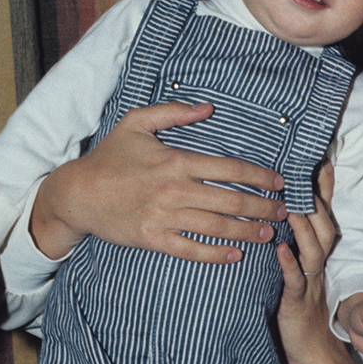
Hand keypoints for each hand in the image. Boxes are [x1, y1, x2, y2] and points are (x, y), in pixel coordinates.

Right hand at [30, 102, 286, 262]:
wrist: (77, 193)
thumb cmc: (109, 157)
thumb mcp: (136, 123)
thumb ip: (174, 113)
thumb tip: (208, 107)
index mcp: (177, 160)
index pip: (230, 169)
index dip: (260, 176)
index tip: (279, 182)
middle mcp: (175, 190)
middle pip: (231, 200)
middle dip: (263, 207)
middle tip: (285, 211)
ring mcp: (165, 216)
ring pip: (217, 226)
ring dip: (247, 231)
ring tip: (269, 234)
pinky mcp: (154, 239)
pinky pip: (191, 249)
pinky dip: (216, 254)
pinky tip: (235, 256)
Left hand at [276, 163, 357, 363]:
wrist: (313, 354)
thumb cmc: (298, 311)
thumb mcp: (297, 274)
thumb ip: (293, 248)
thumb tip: (275, 218)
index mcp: (317, 256)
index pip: (325, 217)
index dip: (324, 191)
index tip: (321, 161)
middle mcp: (318, 266)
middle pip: (326, 227)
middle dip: (318, 200)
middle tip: (305, 174)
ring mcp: (311, 283)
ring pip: (315, 250)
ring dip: (304, 226)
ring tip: (290, 205)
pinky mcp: (297, 302)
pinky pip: (296, 280)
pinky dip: (289, 264)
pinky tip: (280, 249)